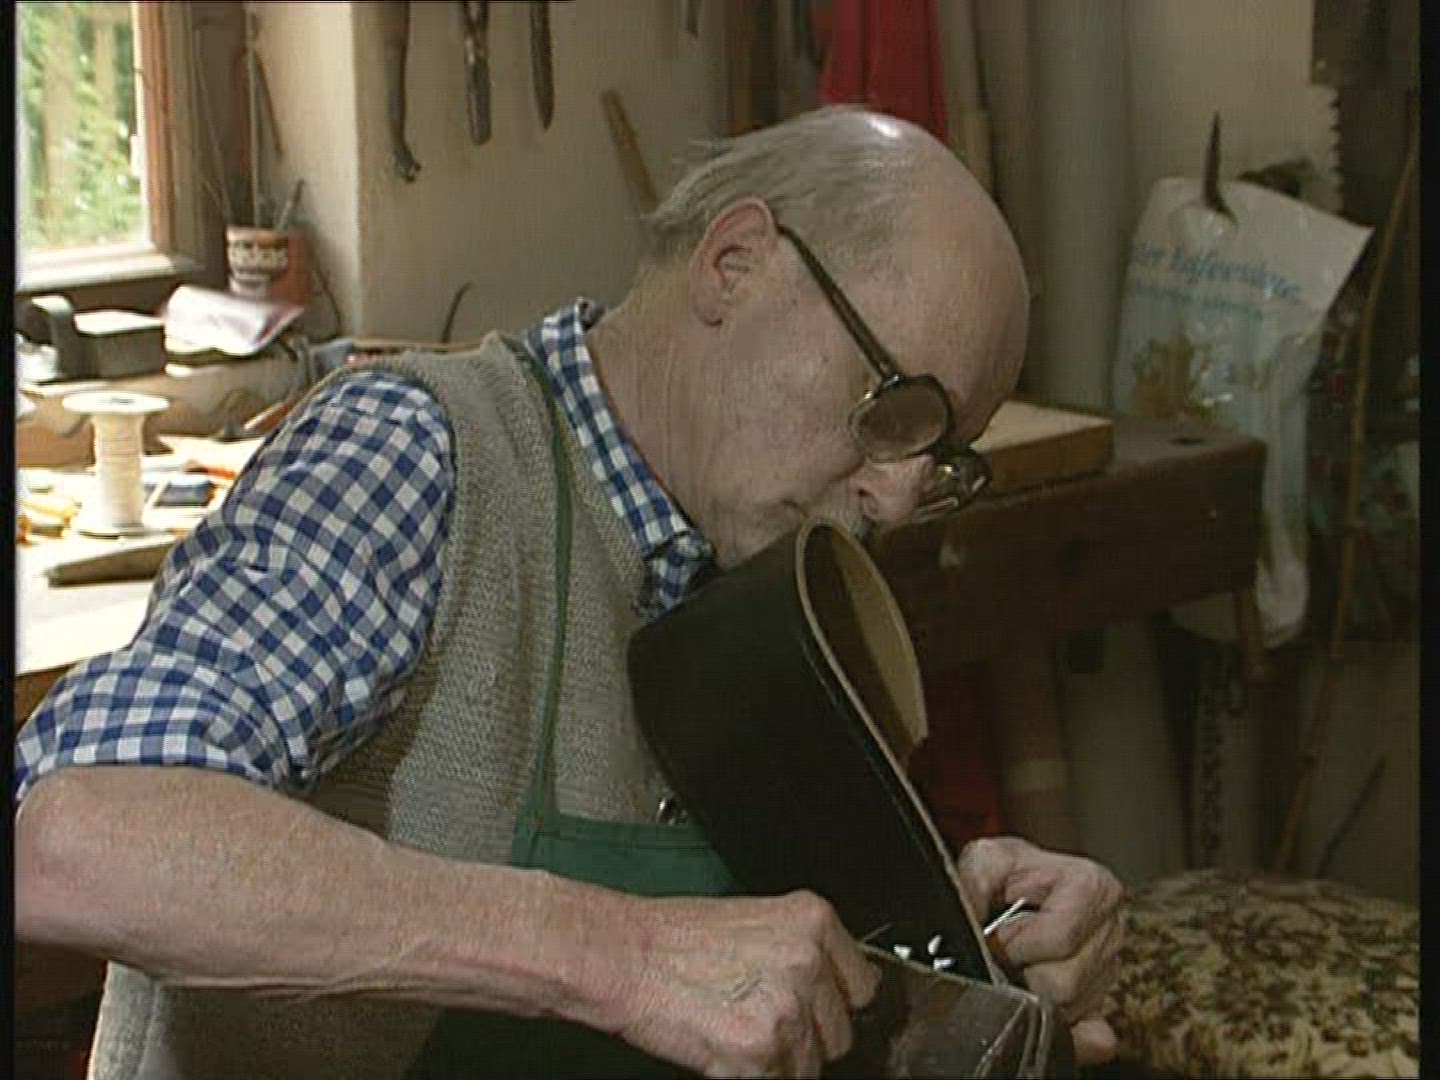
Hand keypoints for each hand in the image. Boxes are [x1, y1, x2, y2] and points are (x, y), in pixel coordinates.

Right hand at [614, 890, 879, 1077]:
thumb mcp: (756, 923)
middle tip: (758, 1020)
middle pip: (841, 1032)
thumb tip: (832, 991)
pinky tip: (724, 1050)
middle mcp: (809, 960)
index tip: (816, 1012)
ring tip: (735, 1032)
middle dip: (807, 1038)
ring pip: (812, 1066)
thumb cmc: (673, 939)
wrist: (624, 955)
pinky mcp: (761, 1050)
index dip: (833, 1005)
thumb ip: (801, 953)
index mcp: (813, 920)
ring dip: (780, 1063)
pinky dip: (751, 1077)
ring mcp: (789, 1007)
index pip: (863, 985)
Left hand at [956, 835, 1125, 1066]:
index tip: (998, 931)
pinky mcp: (1103, 1007)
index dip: (1017, 941)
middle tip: (1006, 952)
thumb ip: (977, 881)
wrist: (1019, 887)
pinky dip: (1058, 1029)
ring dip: (1032, 993)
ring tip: (1020, 965)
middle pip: (1064, 984)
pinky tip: (1035, 1000)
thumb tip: (970, 920)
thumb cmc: (1009, 873)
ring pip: (1068, 1012)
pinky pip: (1088, 1040)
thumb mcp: (987, 859)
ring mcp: (1110, 971)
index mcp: (1094, 889)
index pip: (1059, 940)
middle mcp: (1111, 931)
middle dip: (1021, 971)